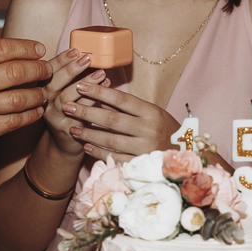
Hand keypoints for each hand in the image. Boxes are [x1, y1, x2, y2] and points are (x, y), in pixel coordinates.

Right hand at [0, 38, 51, 154]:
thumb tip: (12, 49)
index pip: (2, 48)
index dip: (25, 47)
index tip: (39, 49)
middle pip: (15, 72)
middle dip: (38, 69)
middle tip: (47, 70)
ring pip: (19, 98)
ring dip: (38, 95)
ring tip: (44, 92)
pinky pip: (14, 121)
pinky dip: (30, 115)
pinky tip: (36, 111)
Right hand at [41, 49, 108, 155]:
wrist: (66, 143)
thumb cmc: (71, 112)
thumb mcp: (70, 92)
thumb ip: (77, 78)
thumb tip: (93, 57)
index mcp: (45, 88)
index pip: (49, 70)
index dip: (61, 59)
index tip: (75, 50)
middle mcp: (45, 101)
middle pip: (54, 83)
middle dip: (71, 69)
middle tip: (87, 59)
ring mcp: (54, 116)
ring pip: (66, 99)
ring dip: (84, 85)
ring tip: (101, 74)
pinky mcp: (65, 130)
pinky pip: (78, 116)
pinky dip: (92, 104)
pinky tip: (104, 98)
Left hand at [62, 80, 180, 162]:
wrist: (184, 155)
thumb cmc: (165, 129)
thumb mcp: (152, 113)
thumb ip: (128, 107)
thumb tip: (100, 96)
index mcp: (152, 112)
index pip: (121, 99)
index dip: (99, 92)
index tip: (80, 85)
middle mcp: (148, 130)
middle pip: (111, 120)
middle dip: (86, 112)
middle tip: (67, 105)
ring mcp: (144, 149)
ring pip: (110, 140)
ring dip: (88, 133)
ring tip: (72, 127)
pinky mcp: (139, 164)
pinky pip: (114, 157)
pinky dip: (98, 151)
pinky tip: (85, 145)